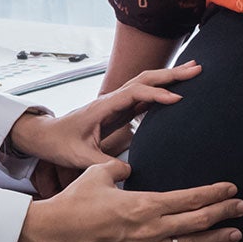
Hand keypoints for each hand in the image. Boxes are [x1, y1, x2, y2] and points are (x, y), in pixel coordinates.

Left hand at [13, 62, 199, 196]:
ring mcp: (116, 103)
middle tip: (197, 68)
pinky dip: (162, 89)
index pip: (134, 94)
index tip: (178, 100)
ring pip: (145, 83)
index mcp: (103, 107)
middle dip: (171, 73)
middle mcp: (111, 100)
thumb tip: (129, 173)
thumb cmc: (59, 143)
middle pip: (144, 79)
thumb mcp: (79, 157)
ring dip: (169, 76)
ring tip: (193, 70)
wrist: (45, 135)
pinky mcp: (119, 110)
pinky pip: (143, 95)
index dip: (156, 95)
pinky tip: (177, 90)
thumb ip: (103, 163)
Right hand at [16, 162, 242, 241]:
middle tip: (242, 207)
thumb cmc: (74, 200)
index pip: (189, 198)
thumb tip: (129, 170)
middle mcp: (150, 229)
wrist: (55, 233)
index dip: (214, 193)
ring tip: (235, 234)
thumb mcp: (98, 173)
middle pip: (197, 222)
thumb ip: (120, 169)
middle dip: (223, 213)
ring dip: (214, 240)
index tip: (232, 188)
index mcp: (144, 204)